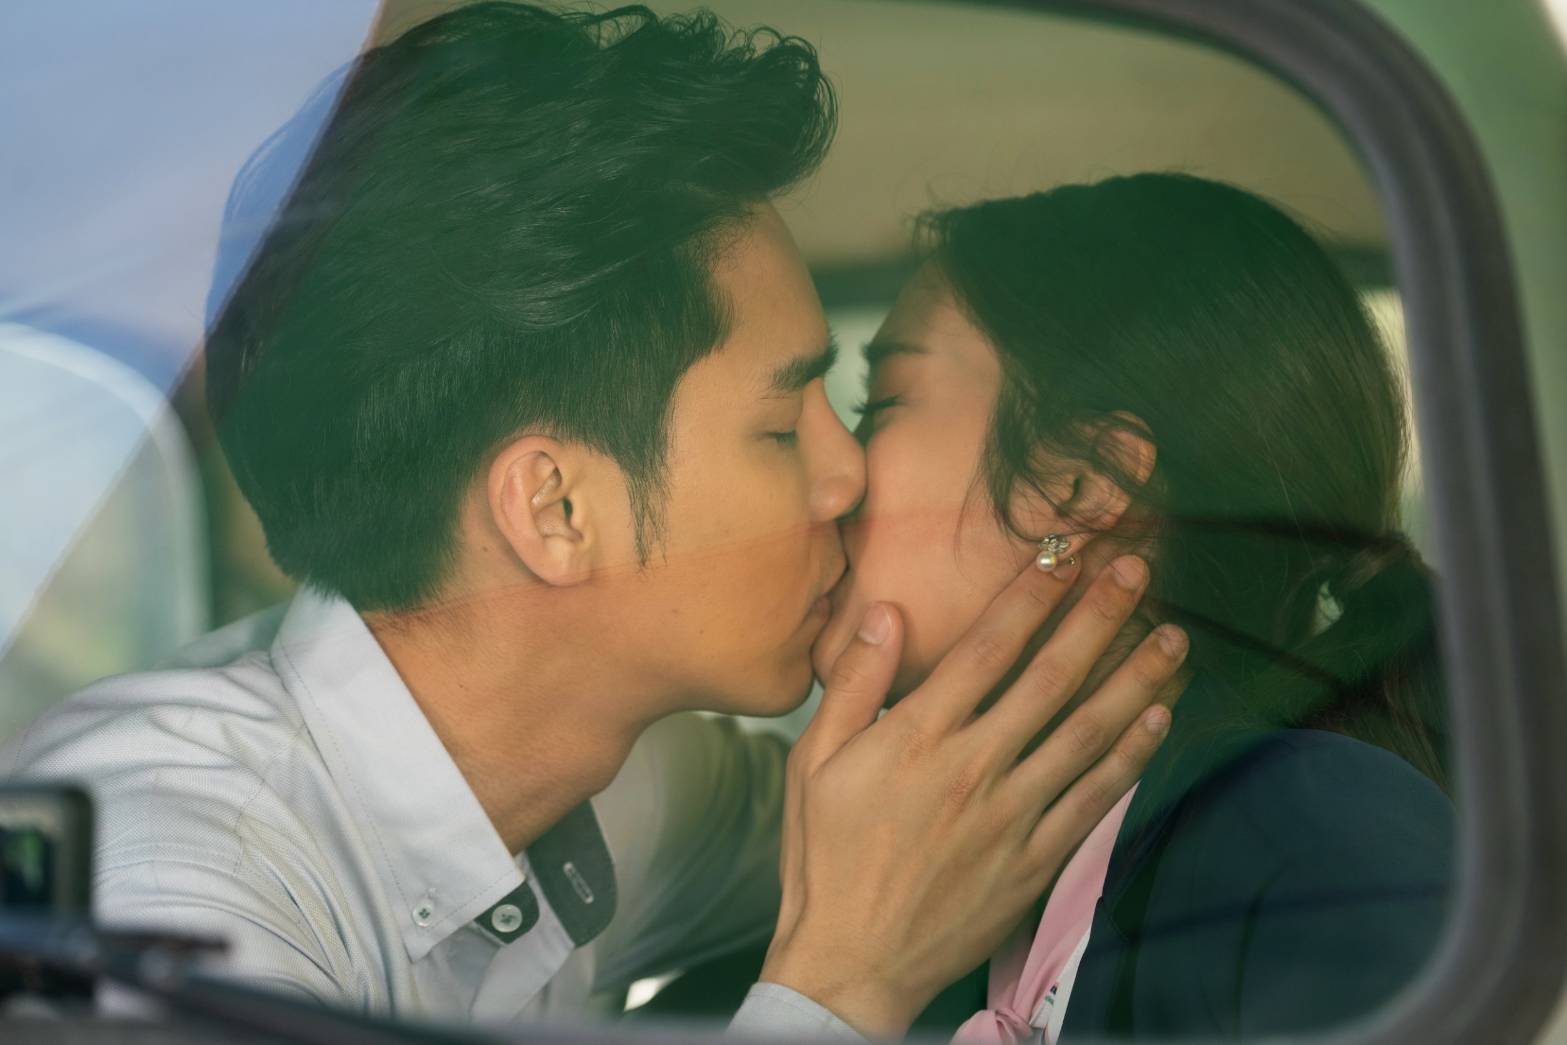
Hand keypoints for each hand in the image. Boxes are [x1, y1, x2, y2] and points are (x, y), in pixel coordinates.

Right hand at [761, 555, 1185, 1037]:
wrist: (852, 961)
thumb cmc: (825, 858)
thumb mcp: (811, 763)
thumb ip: (852, 684)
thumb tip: (885, 614)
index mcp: (916, 737)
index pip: (988, 649)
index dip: (1032, 595)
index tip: (1067, 555)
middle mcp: (973, 767)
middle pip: (1051, 678)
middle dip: (1099, 617)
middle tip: (1136, 570)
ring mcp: (1011, 814)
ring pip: (1088, 732)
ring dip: (1135, 678)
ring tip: (1173, 636)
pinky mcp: (1035, 858)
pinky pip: (1095, 797)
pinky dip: (1131, 755)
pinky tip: (1158, 718)